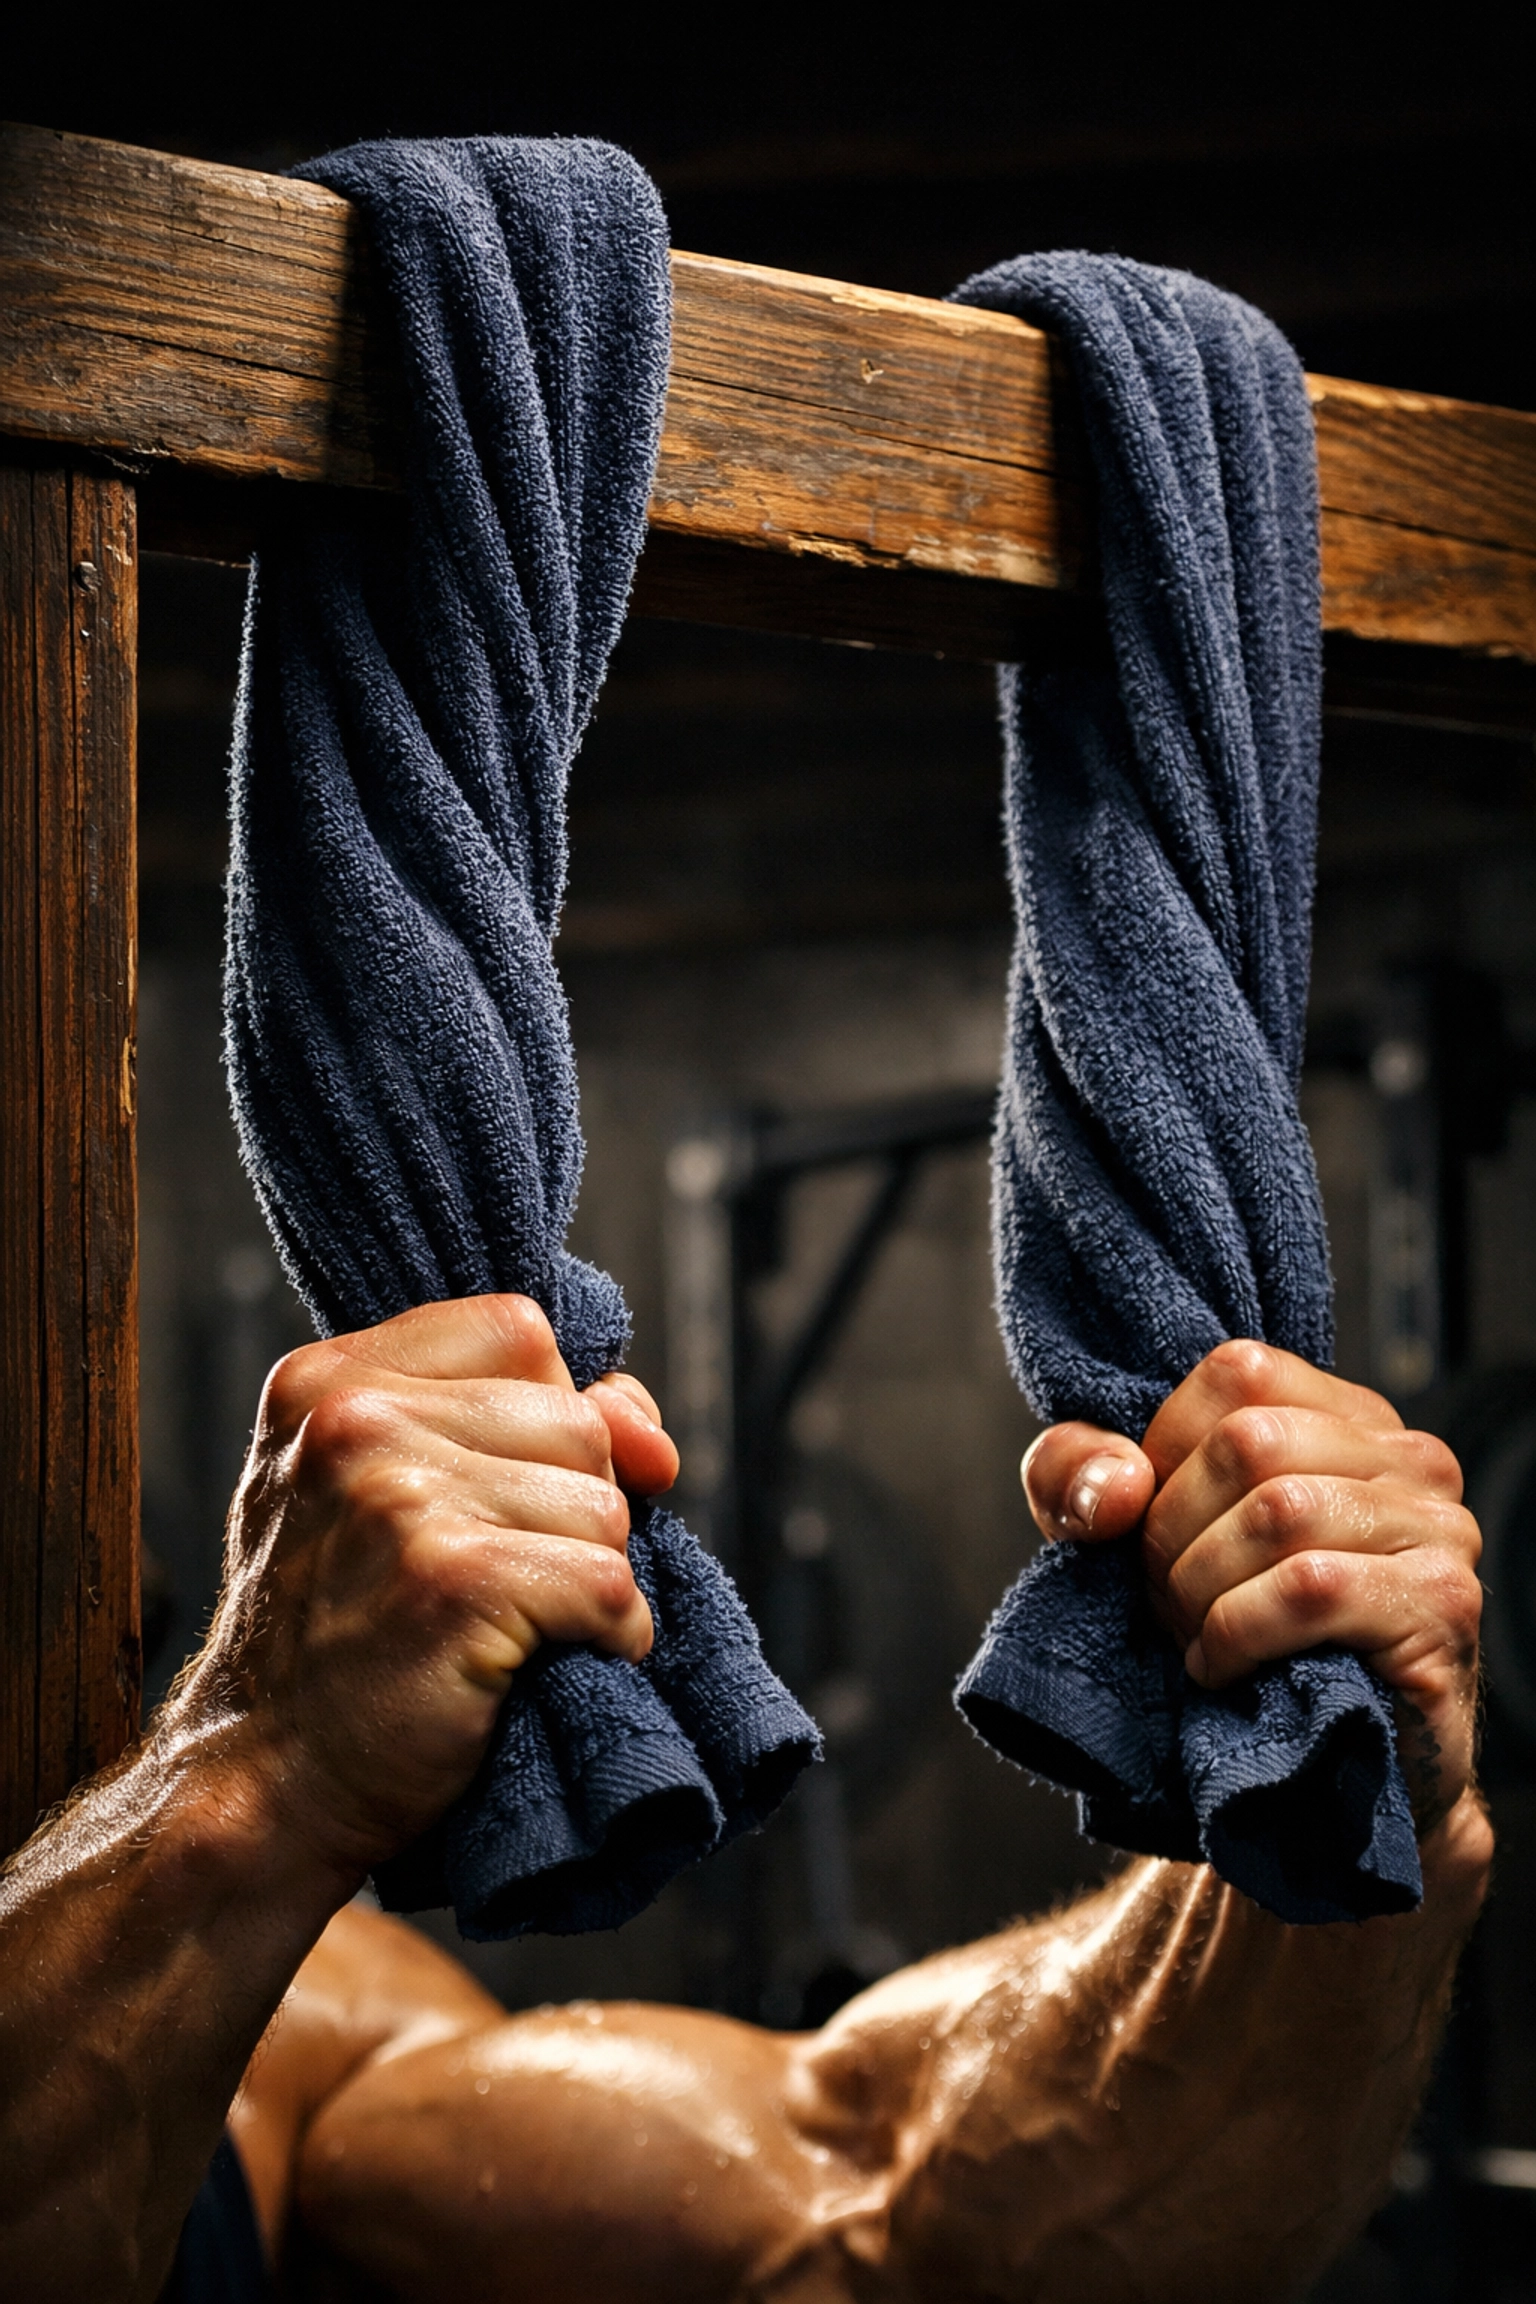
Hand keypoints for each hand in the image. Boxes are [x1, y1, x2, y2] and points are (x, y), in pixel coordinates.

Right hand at [167, 1294, 678, 1876]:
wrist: (263, 1781)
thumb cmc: (338, 1634)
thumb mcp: (385, 1492)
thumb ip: (510, 1422)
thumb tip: (648, 1435)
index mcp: (327, 1379)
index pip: (520, 1333)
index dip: (555, 1408)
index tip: (524, 1484)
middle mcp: (354, 1421)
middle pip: (576, 1422)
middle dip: (572, 1509)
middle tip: (495, 1579)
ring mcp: (399, 1500)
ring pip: (603, 1507)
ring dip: (586, 1578)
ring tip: (507, 1625)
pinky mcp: (453, 1584)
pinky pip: (608, 1585)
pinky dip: (609, 1634)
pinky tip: (547, 1661)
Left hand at [1022, 1342, 1481, 1831]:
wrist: (1333, 1777)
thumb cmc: (1240, 1640)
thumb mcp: (1133, 1538)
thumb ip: (1080, 1477)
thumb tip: (1113, 1486)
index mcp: (1345, 1419)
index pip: (1237, 1373)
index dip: (1164, 1450)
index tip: (1150, 1526)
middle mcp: (1408, 1457)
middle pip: (1249, 1443)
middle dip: (1174, 1532)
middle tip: (1164, 1601)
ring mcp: (1439, 1528)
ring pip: (1280, 1512)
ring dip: (1203, 1589)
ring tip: (1195, 1636)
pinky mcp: (1440, 1606)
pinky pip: (1311, 1588)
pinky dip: (1239, 1632)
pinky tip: (1224, 1668)